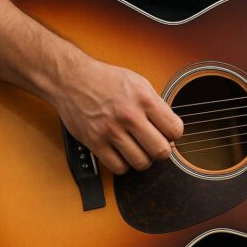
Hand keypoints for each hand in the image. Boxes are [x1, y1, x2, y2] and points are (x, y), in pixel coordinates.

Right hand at [50, 57, 183, 173]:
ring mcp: (111, 130)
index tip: (167, 134)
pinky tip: (121, 153)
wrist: (71, 78)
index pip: (175, 130)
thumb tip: (171, 130)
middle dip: (161, 150)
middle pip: (161, 151)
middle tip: (153, 145)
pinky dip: (123, 164)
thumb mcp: (139, 83)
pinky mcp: (95, 142)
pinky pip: (118, 168)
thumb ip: (157, 106)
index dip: (174, 135)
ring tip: (137, 149)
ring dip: (142, 159)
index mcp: (144, 99)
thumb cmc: (105, 79)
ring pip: (141, 163)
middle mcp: (129, 115)